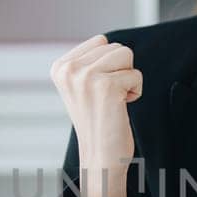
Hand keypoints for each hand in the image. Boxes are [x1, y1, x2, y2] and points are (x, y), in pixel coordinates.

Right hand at [51, 35, 142, 196]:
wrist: (100, 156)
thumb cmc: (97, 121)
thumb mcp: (82, 86)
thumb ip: (88, 61)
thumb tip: (104, 39)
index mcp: (59, 66)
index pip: (101, 41)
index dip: (109, 65)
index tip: (97, 91)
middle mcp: (68, 69)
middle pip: (116, 47)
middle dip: (120, 71)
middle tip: (107, 98)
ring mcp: (85, 76)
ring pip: (127, 55)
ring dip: (128, 79)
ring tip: (113, 100)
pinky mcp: (105, 86)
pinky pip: (136, 75)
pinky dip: (135, 92)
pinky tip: (120, 108)